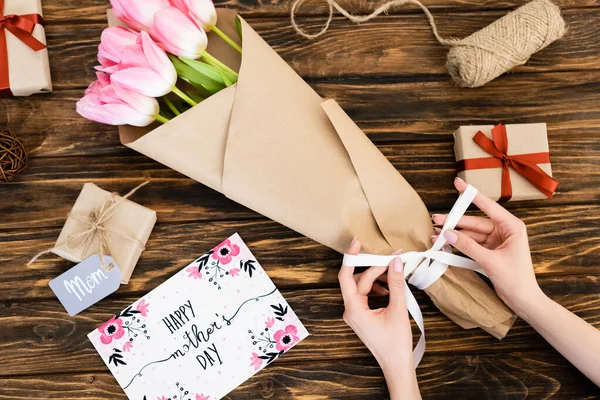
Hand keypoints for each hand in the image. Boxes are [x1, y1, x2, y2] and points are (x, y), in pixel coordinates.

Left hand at [339, 237, 420, 399]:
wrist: (396, 365)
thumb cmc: (395, 344)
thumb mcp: (398, 310)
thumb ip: (396, 284)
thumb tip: (396, 262)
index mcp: (353, 309)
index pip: (346, 276)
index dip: (351, 257)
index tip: (358, 242)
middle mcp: (350, 309)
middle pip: (358, 279)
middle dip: (375, 267)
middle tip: (392, 258)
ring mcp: (356, 313)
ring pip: (363, 286)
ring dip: (378, 277)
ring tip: (395, 274)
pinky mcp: (363, 315)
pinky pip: (367, 294)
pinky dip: (379, 287)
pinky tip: (392, 288)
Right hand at [431, 178, 544, 314]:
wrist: (524, 301)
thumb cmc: (516, 280)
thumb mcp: (490, 261)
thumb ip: (468, 246)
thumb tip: (448, 233)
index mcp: (511, 226)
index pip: (488, 206)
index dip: (472, 194)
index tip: (459, 183)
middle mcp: (504, 230)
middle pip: (475, 222)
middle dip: (455, 221)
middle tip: (437, 219)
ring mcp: (496, 241)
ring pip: (471, 234)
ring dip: (454, 234)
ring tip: (436, 234)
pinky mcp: (490, 251)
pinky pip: (471, 244)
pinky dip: (459, 244)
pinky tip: (445, 243)